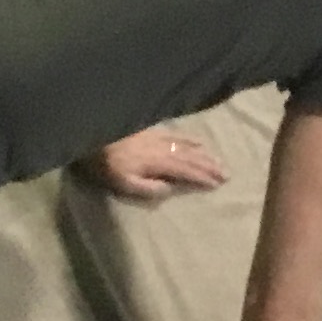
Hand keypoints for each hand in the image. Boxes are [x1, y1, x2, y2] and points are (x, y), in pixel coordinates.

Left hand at [89, 128, 226, 199]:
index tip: (218, 184)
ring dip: (204, 154)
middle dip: (209, 166)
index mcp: (158, 163)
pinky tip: (198, 141)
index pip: (185, 171)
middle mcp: (163, 148)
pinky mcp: (153, 131)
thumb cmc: (105, 163)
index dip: (202, 177)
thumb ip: (148, 188)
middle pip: (191, 157)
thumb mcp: (123, 183)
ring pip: (187, 146)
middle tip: (227, 174)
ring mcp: (159, 137)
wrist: (93, 132)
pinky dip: (191, 139)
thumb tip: (170, 189)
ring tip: (219, 161)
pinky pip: (178, 134)